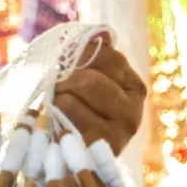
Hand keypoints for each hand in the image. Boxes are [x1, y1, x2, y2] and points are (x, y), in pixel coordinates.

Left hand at [53, 31, 147, 154]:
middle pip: (87, 80)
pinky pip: (64, 124)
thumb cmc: (82, 109)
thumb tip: (101, 32)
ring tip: (55, 104)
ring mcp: (118, 133)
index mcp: (134, 86)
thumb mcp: (89, 78)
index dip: (76, 55)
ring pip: (71, 101)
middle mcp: (133, 109)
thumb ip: (92, 54)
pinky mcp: (95, 151)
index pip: (104, 55)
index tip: (65, 63)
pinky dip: (53, 118)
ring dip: (55, 99)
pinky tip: (55, 121)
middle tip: (55, 86)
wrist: (75, 155)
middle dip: (63, 80)